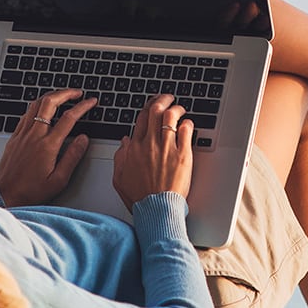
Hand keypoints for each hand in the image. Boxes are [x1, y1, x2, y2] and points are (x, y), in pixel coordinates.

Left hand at [0, 89, 94, 206]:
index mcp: (48, 145)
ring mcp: (22, 134)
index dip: (83, 106)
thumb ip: (72, 157)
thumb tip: (84, 139)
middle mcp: (34, 135)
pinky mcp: (14, 137)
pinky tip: (43, 109)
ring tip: (62, 96)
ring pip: (36, 104)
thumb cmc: (31, 191)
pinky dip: (37, 105)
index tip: (91, 101)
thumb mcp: (59, 180)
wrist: (5, 195)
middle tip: (77, 92)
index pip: (69, 118)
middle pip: (50, 102)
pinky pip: (26, 113)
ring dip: (51, 96)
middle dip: (66, 93)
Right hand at [111, 94, 194, 210]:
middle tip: (168, 98)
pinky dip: (187, 123)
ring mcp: (167, 148)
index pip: (141, 118)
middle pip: (155, 111)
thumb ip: (120, 157)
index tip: (153, 104)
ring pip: (170, 116)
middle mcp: (150, 144)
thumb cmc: (140, 197)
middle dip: (162, 99)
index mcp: (134, 147)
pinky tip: (187, 124)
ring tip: (179, 109)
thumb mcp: (120, 178)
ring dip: (176, 108)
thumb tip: (124, 143)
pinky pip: (186, 131)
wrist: (156, 209)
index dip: (148, 106)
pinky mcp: (183, 155)